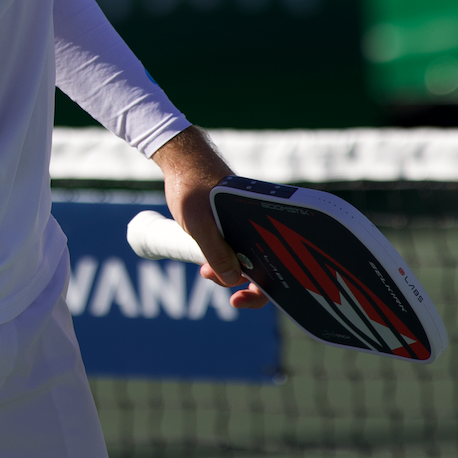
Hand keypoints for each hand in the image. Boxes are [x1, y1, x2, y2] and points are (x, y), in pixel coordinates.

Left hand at [149, 128, 268, 310]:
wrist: (181, 157)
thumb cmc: (191, 184)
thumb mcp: (199, 222)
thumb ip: (214, 251)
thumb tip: (232, 280)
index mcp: (260, 223)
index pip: (276, 265)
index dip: (261, 290)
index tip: (237, 299)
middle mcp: (257, 226)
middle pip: (262, 267)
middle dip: (238, 281)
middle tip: (208, 277)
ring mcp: (245, 226)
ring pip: (245, 260)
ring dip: (226, 271)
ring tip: (203, 270)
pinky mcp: (232, 226)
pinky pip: (234, 250)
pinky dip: (221, 260)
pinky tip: (205, 262)